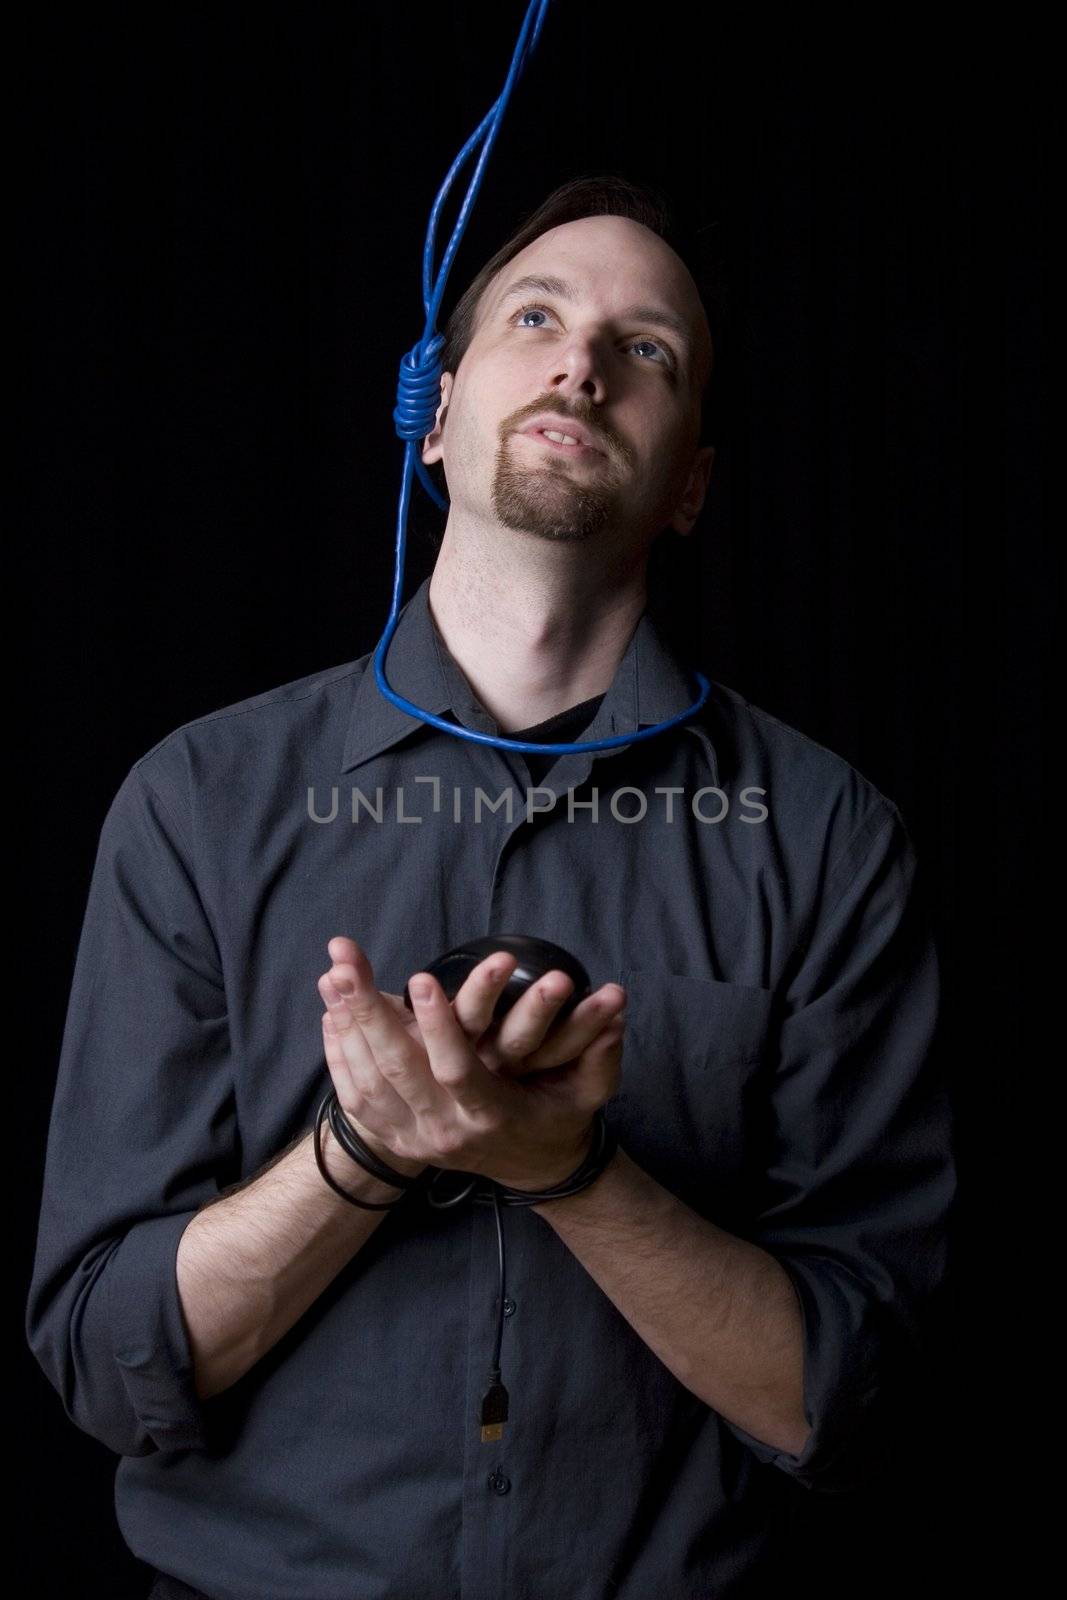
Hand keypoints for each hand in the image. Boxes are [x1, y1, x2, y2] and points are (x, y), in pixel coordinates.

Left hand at [317, 935, 626, 1190]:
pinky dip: (339, 1055)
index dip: (438, 1025)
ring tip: (332, 976)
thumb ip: (601, 1051)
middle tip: (346, 968)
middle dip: (367, 1015)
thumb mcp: (587, 1091)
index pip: (456, 1069)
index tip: (421, 977)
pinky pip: (356, 1097)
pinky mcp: (396, 1137)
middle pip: (396, 1071)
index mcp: (490, 1115)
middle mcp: (446, 1130)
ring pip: (368, 1081)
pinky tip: (330, 1014)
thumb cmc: (559, 1117)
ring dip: (346, 1027)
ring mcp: (416, 1139)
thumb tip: (618, 1006)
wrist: (533, 1169)